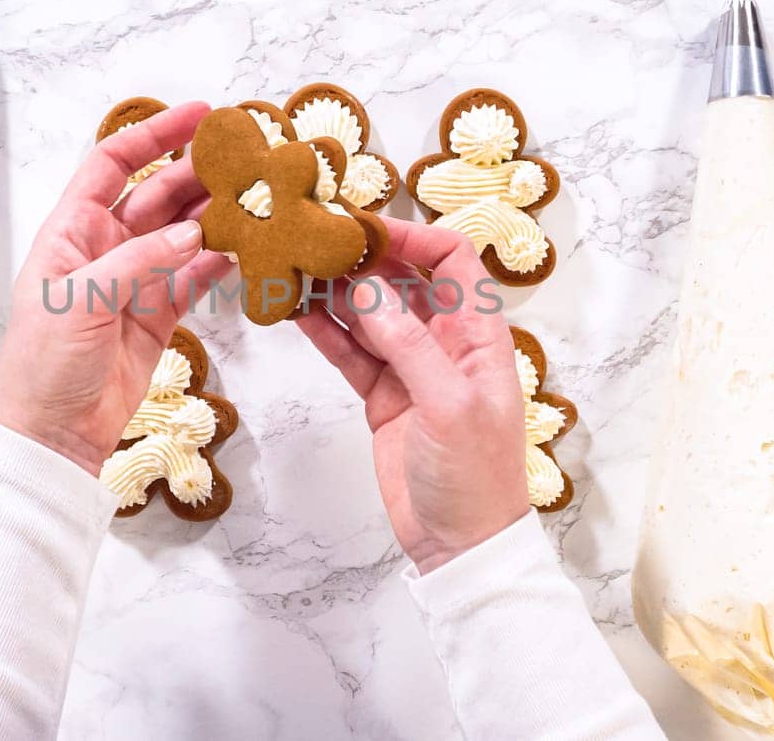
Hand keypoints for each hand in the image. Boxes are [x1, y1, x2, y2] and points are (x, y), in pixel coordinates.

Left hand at [0, 103, 231, 474]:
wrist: (51, 434)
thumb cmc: (44, 364)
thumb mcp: (82, 301)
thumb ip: (139, 260)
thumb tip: (193, 231)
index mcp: (71, 232)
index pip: (112, 165)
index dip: (151, 136)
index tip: (196, 115)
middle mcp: (104, 248)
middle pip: (156, 194)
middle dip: (197, 172)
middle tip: (244, 157)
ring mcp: (135, 281)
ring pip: (182, 233)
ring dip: (215, 214)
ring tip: (256, 196)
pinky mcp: (159, 315)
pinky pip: (196, 276)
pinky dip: (221, 260)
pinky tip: (248, 245)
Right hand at [298, 219, 528, 573]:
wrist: (460, 545)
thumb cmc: (475, 477)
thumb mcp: (448, 405)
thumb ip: (408, 344)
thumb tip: (369, 288)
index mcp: (479, 336)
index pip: (452, 261)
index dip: (413, 238)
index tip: (364, 228)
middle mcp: (446, 343)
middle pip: (403, 281)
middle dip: (362, 258)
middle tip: (315, 239)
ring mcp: (412, 368)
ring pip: (369, 313)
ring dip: (336, 291)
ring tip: (294, 268)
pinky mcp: (383, 395)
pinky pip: (351, 351)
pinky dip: (324, 331)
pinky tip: (295, 311)